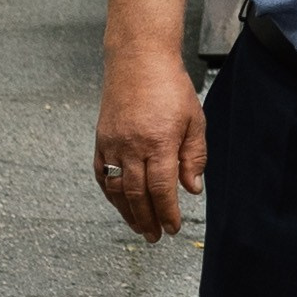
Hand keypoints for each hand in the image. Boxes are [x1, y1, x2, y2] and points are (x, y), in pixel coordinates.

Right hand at [94, 43, 206, 240]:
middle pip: (138, 195)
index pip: (162, 189)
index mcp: (159, 142)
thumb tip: (192, 189)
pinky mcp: (101, 140)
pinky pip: (102, 174)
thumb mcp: (195, 120)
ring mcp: (112, 144)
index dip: (167, 212)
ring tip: (140, 227)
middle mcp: (132, 146)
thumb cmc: (171, 87)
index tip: (173, 227)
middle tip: (156, 236)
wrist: (138, 60)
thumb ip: (194, 156)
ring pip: (117, 189)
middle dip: (148, 220)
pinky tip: (120, 204)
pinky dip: (110, 194)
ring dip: (128, 213)